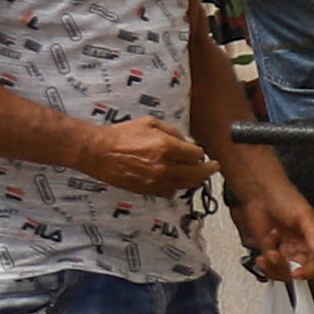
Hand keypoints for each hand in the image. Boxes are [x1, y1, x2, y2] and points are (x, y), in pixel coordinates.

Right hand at [86, 115, 211, 199]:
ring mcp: (159, 181)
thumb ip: (172, 131)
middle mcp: (166, 166)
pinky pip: (172, 191)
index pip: (196, 154)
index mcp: (167, 147)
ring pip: (188, 185)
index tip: (198, 151)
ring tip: (200, 176)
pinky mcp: (150, 190)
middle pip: (198, 173)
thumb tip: (186, 142)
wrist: (99, 152)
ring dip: (196, 179)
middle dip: (209, 169)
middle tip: (214, 167)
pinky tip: (176, 180)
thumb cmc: (122, 135)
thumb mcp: (150, 123)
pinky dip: (177, 186)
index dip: (199, 151)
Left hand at [229, 155, 313, 282]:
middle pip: (302, 272)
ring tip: (269, 249)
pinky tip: (262, 257)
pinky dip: (265, 267)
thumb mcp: (304, 215)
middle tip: (275, 254)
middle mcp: (306, 249)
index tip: (297, 273)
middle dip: (286, 267)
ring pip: (285, 273)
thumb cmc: (285, 199)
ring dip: (274, 265)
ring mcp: (289, 252)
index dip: (309, 271)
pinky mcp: (273, 253)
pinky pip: (271, 270)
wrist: (261, 194)